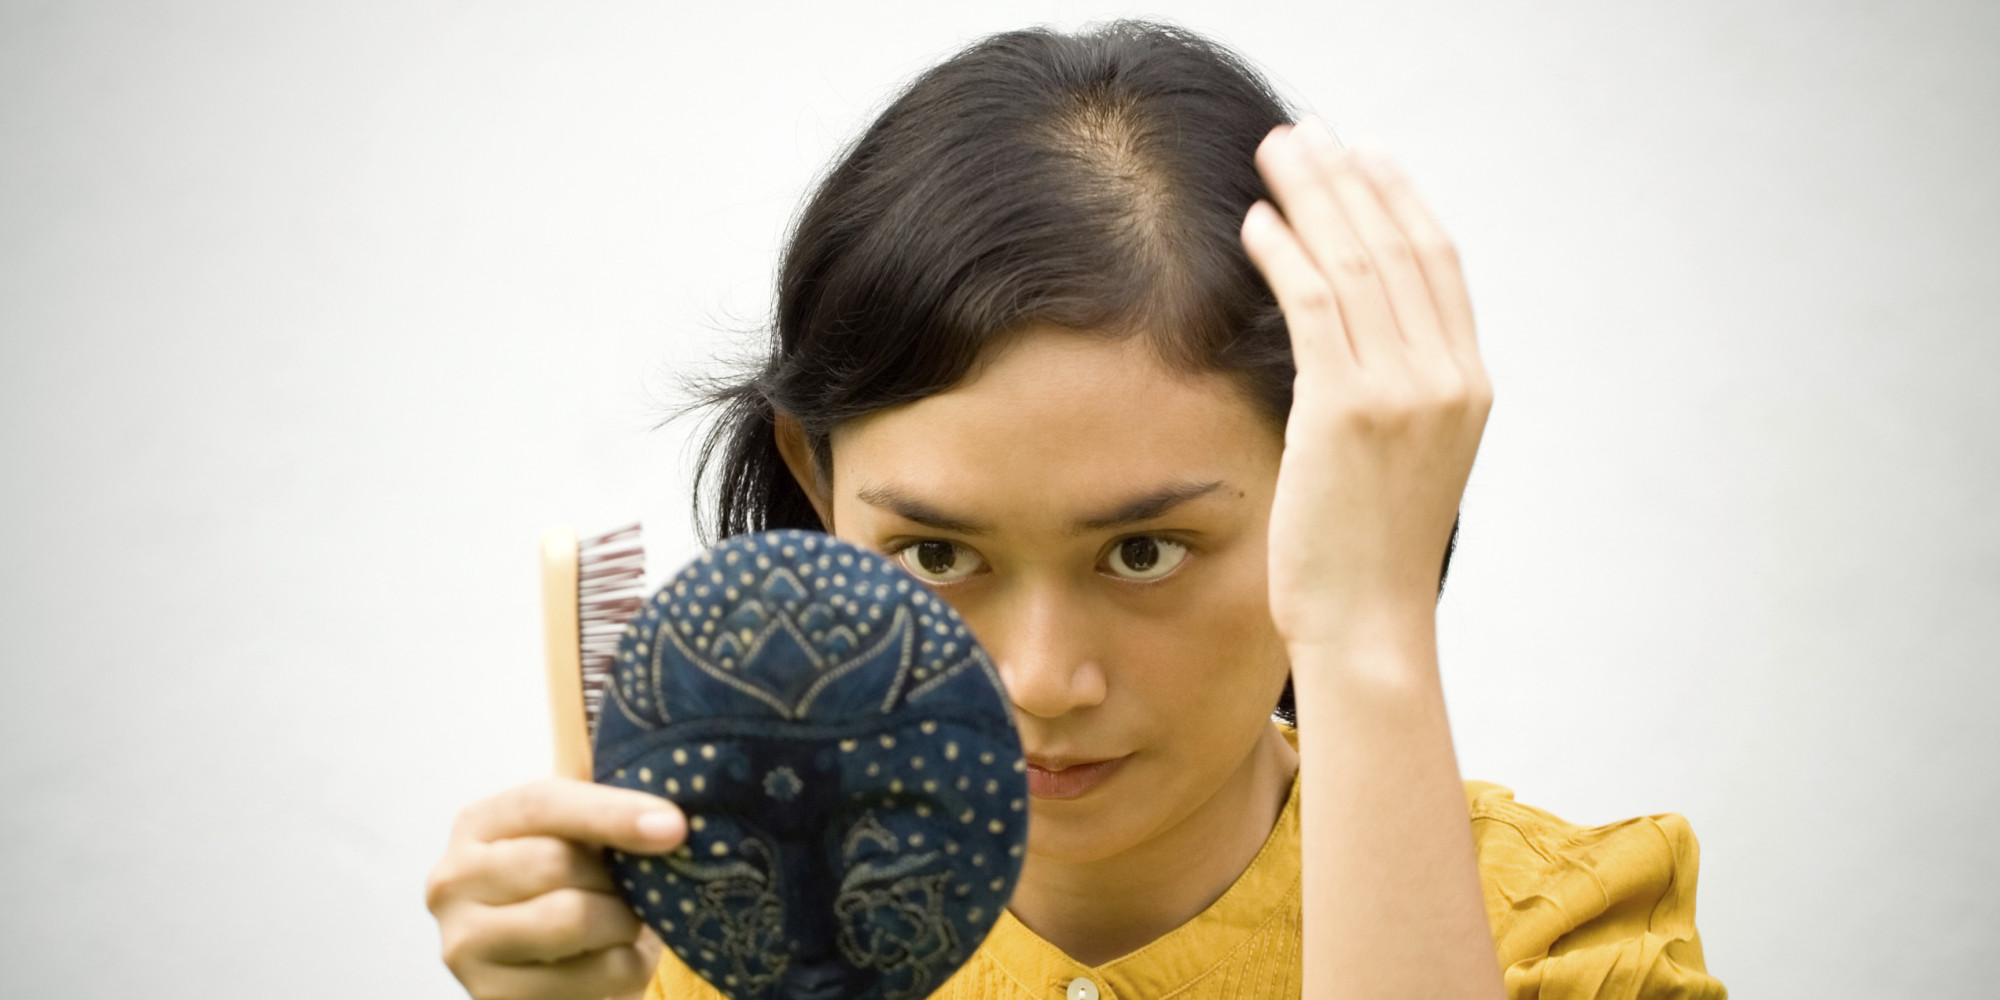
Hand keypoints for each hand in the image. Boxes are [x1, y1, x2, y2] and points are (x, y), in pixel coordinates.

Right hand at [425, 777, 683, 999]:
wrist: (555, 965)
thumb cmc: (574, 887)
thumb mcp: (579, 839)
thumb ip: (606, 814)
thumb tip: (668, 822)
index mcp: (478, 824)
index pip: (542, 803)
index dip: (612, 812)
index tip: (674, 827)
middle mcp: (454, 880)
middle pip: (556, 862)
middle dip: (615, 878)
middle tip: (636, 891)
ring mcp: (464, 943)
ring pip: (571, 919)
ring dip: (622, 923)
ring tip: (625, 924)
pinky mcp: (490, 995)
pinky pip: (583, 976)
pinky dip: (621, 968)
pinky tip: (612, 960)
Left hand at [1240, 117, 1490, 651]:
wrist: (1370, 626)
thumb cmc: (1369, 553)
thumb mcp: (1405, 459)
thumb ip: (1394, 392)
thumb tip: (1350, 338)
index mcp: (1468, 385)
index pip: (1438, 262)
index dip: (1398, 198)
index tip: (1363, 154)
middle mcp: (1447, 378)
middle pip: (1397, 246)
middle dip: (1349, 179)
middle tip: (1306, 132)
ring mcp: (1404, 392)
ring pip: (1356, 264)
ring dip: (1311, 198)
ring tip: (1274, 153)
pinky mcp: (1347, 411)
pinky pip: (1315, 306)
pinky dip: (1284, 256)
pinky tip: (1255, 223)